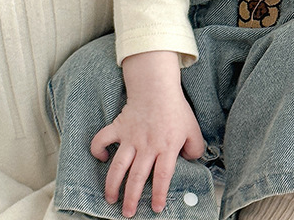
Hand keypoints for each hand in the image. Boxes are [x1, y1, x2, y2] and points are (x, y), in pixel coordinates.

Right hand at [90, 51, 204, 217]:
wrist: (157, 86)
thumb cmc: (175, 108)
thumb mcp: (192, 128)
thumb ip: (195, 148)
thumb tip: (191, 161)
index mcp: (167, 146)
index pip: (163, 176)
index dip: (160, 194)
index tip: (156, 209)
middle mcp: (147, 145)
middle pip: (138, 177)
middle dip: (131, 198)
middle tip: (128, 213)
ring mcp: (131, 137)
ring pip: (119, 166)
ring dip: (113, 184)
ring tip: (110, 198)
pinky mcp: (118, 127)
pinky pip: (103, 139)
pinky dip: (98, 149)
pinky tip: (102, 157)